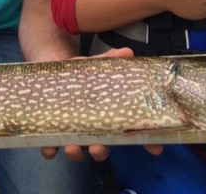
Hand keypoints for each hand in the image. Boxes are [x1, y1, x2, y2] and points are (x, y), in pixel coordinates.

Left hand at [39, 47, 163, 161]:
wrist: (50, 67)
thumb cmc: (79, 72)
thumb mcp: (94, 65)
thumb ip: (109, 60)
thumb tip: (127, 52)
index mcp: (108, 117)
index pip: (130, 134)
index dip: (145, 144)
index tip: (156, 149)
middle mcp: (91, 130)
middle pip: (101, 149)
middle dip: (100, 152)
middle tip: (98, 148)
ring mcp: (71, 132)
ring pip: (76, 151)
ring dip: (75, 153)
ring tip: (73, 147)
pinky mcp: (49, 130)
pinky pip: (50, 147)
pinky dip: (49, 149)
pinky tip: (49, 148)